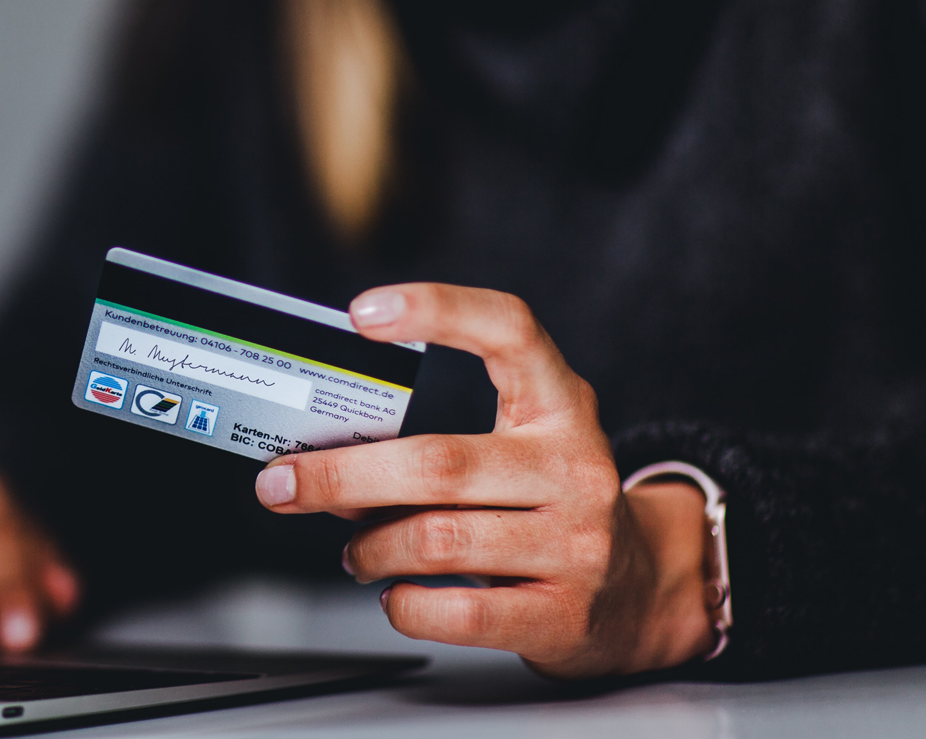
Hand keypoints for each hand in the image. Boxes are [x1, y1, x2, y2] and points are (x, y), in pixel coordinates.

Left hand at [253, 284, 714, 677]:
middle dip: (341, 475)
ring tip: (354, 551)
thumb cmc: (551, 505)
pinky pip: (458, 612)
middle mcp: (574, 467)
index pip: (510, 330)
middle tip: (282, 485)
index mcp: (561, 405)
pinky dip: (405, 604)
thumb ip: (441, 437)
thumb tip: (323, 454)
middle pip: (438, 462)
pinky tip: (394, 593)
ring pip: (436, 539)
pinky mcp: (563, 615)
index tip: (362, 312)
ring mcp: (576, 544)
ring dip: (370, 547)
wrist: (644, 591)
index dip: (438, 309)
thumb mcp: (519, 447)